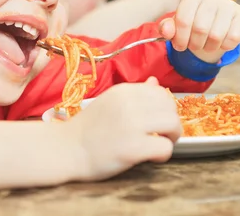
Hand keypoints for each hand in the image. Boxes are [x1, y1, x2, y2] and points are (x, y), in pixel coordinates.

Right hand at [64, 77, 180, 180]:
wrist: (65, 150)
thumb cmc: (87, 129)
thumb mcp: (110, 102)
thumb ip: (134, 94)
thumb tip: (155, 82)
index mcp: (123, 91)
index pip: (160, 92)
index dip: (163, 107)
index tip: (155, 120)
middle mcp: (129, 104)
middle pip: (170, 107)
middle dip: (171, 122)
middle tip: (161, 135)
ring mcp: (131, 125)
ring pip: (173, 124)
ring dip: (171, 137)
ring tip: (158, 144)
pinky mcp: (133, 148)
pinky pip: (165, 147)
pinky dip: (163, 155)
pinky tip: (151, 158)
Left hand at [159, 0, 239, 62]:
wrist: (214, 20)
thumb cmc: (193, 22)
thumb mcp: (177, 24)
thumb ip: (167, 28)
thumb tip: (166, 32)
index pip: (183, 20)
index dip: (180, 38)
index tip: (180, 46)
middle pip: (201, 29)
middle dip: (195, 44)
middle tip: (194, 46)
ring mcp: (229, 4)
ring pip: (217, 35)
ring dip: (209, 47)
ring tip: (207, 45)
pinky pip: (233, 38)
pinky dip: (225, 46)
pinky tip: (221, 42)